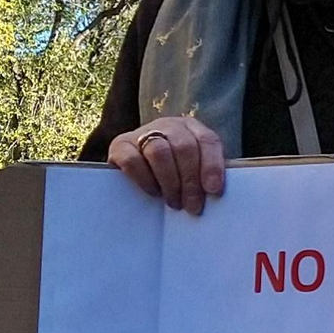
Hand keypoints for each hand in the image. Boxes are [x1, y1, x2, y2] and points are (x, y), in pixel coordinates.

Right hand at [107, 116, 225, 213]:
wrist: (132, 173)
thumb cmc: (172, 175)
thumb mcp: (191, 171)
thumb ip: (203, 176)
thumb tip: (214, 193)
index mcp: (192, 128)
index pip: (207, 140)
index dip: (212, 165)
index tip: (214, 190)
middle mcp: (168, 126)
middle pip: (184, 147)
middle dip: (191, 180)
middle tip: (193, 206)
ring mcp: (142, 133)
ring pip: (159, 152)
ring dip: (170, 182)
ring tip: (174, 203)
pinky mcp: (120, 145)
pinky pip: (133, 160)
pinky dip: (146, 180)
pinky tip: (154, 193)